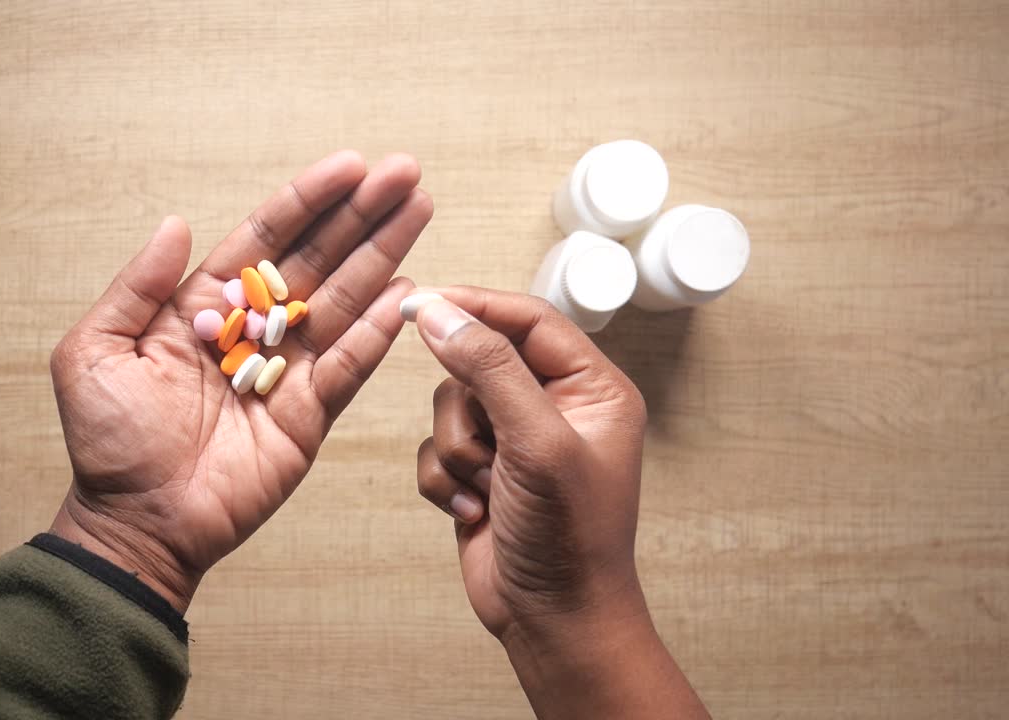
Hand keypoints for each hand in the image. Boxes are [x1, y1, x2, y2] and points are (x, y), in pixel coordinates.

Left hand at [49, 151, 430, 611]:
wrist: (135, 523)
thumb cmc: (107, 442)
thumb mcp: (95, 352)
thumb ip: (136, 287)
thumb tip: (176, 225)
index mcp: (204, 307)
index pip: (266, 240)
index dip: (308, 201)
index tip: (351, 165)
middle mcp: (253, 331)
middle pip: (318, 260)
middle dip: (361, 215)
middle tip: (404, 173)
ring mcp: (286, 372)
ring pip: (343, 303)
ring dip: (382, 255)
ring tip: (420, 209)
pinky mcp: (309, 416)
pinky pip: (348, 367)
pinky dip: (378, 333)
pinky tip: (408, 292)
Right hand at [410, 287, 706, 718]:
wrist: (553, 621)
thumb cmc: (570, 538)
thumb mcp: (536, 441)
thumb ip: (489, 368)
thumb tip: (440, 311)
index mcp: (591, 387)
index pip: (528, 319)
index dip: (475, 305)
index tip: (420, 302)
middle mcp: (555, 406)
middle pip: (479, 361)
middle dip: (469, 411)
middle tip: (486, 450)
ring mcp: (515, 440)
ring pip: (450, 406)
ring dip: (458, 452)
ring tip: (489, 490)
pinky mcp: (480, 471)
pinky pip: (435, 448)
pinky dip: (445, 480)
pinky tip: (475, 512)